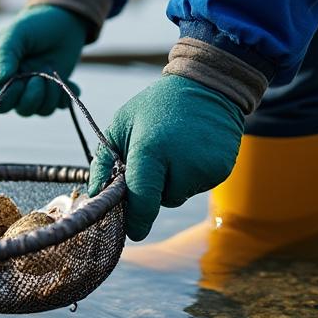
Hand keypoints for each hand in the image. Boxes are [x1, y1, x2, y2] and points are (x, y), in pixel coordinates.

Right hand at [0, 4, 86, 115]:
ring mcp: (28, 92)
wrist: (64, 21)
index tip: (16, 84)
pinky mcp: (48, 94)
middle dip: (28, 96)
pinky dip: (63, 97)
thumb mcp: (15, 35)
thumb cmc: (34, 24)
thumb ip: (4, 56)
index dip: (0, 100)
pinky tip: (67, 82)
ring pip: (34, 111)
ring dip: (47, 95)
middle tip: (38, 77)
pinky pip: (54, 108)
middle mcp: (7, 86)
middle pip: (11, 109)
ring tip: (52, 71)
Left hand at [88, 75, 244, 240]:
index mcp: (150, 151)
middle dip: (151, 188)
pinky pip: (197, 186)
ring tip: (175, 148)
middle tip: (154, 157)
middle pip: (159, 200)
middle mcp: (181, 163)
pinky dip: (190, 176)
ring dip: (172, 181)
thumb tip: (95, 194)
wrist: (208, 86)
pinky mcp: (221, 170)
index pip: (141, 200)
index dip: (135, 220)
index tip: (131, 232)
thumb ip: (104, 162)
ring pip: (178, 195)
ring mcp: (205, 168)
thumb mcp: (120, 125)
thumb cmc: (155, 106)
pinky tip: (192, 150)